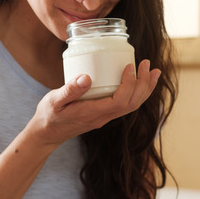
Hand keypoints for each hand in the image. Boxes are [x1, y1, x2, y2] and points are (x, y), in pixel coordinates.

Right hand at [27, 59, 160, 146]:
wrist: (46, 134)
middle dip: (144, 84)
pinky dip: (136, 93)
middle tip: (148, 64)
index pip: (120, 101)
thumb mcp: (54, 101)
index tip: (130, 66)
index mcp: (92, 113)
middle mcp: (103, 117)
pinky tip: (138, 82)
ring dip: (145, 89)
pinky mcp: (103, 114)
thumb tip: (86, 77)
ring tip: (153, 72)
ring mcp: (104, 117)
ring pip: (132, 106)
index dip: (129, 84)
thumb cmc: (49, 116)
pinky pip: (125, 105)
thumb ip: (70, 90)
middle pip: (132, 104)